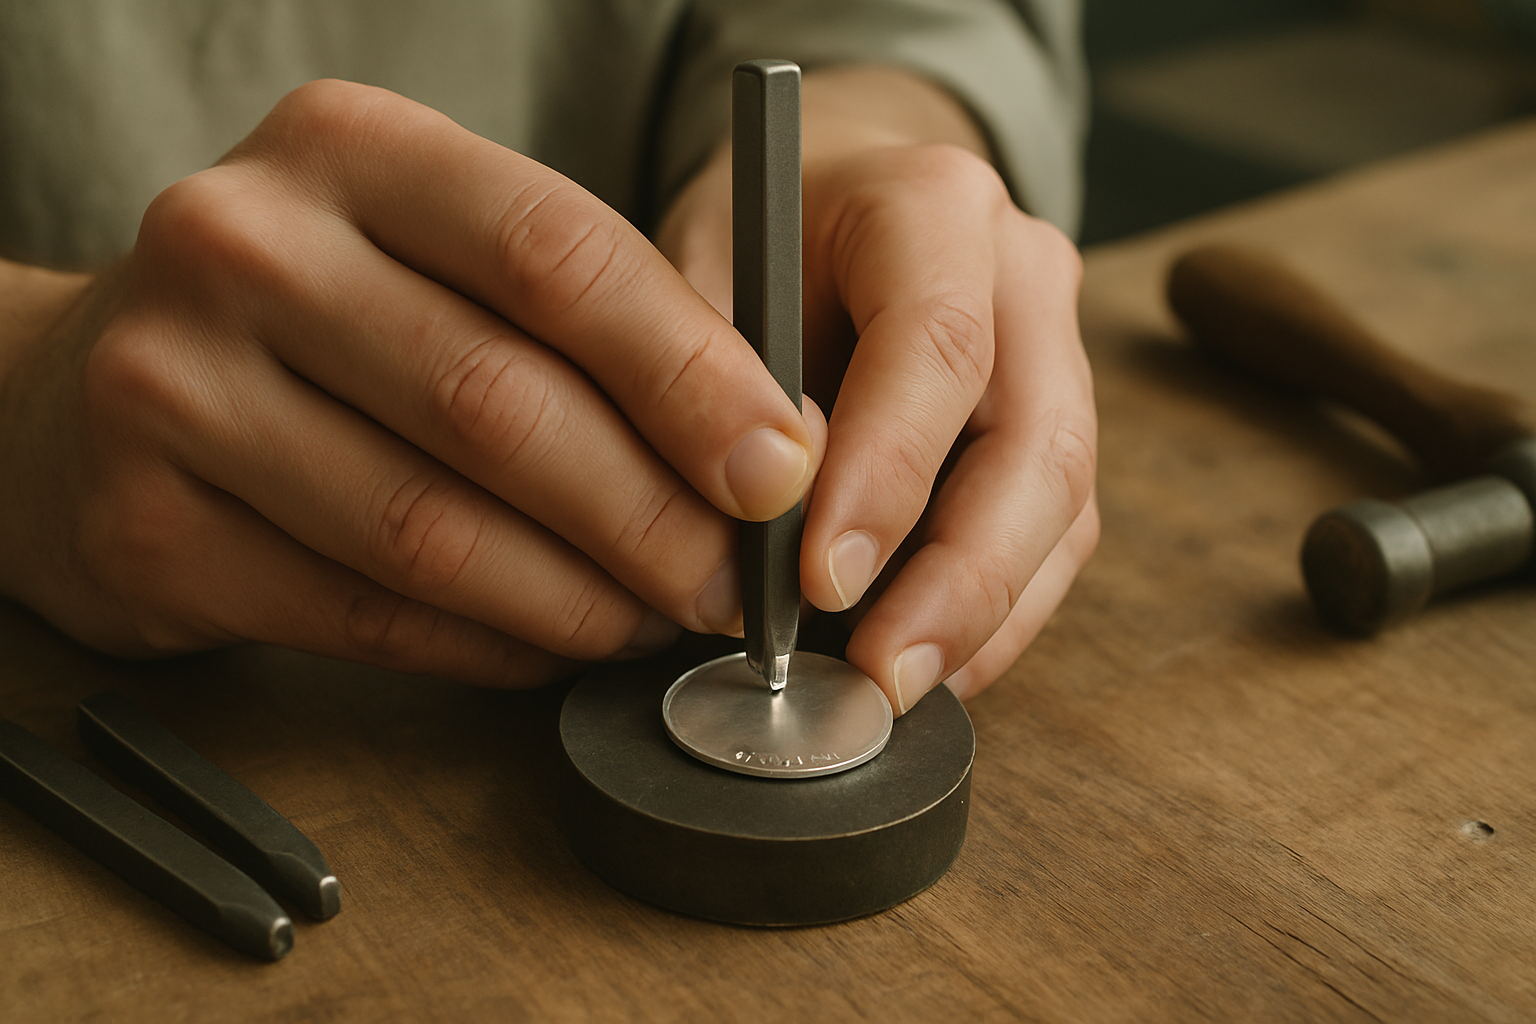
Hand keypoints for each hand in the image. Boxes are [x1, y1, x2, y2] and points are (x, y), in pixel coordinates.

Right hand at [0, 80, 826, 685]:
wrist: (77, 392)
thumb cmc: (313, 321)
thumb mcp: (436, 260)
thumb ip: (588, 329)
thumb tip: (766, 447)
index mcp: (350, 149)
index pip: (557, 254)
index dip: (689, 374)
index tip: (781, 469)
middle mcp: (244, 245)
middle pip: (500, 402)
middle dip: (649, 515)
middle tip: (731, 586)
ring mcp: (171, 385)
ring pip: (430, 528)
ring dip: (575, 600)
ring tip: (651, 624)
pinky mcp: (142, 526)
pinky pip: (362, 612)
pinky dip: (483, 645)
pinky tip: (547, 649)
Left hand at [658, 69, 1097, 712]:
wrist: (823, 208)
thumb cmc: (751, 243)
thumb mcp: (701, 271)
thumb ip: (725, 377)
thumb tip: (768, 526)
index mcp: (932, 204)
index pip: (939, 344)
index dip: (888, 472)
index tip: (819, 579)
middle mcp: (1021, 276)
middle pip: (1037, 442)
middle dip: (961, 577)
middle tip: (879, 674)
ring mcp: (1055, 356)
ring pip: (1062, 503)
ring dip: (985, 615)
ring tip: (895, 688)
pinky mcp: (1053, 431)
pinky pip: (1053, 538)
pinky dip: (997, 616)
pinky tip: (931, 665)